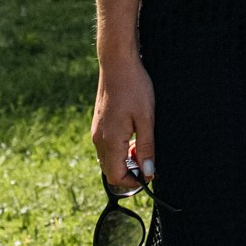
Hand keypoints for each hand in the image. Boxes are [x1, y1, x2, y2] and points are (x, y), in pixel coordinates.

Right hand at [91, 51, 154, 189]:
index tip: (149, 175)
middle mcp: (98, 139)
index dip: (133, 183)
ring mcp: (96, 131)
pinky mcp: (99, 124)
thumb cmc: (134, 87)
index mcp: (110, 141)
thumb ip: (146, 148)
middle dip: (129, 172)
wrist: (117, 63)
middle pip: (110, 171)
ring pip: (108, 159)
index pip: (116, 177)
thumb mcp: (146, 118)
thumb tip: (148, 173)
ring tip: (141, 146)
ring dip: (125, 160)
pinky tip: (133, 135)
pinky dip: (119, 150)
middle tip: (147, 161)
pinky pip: (106, 147)